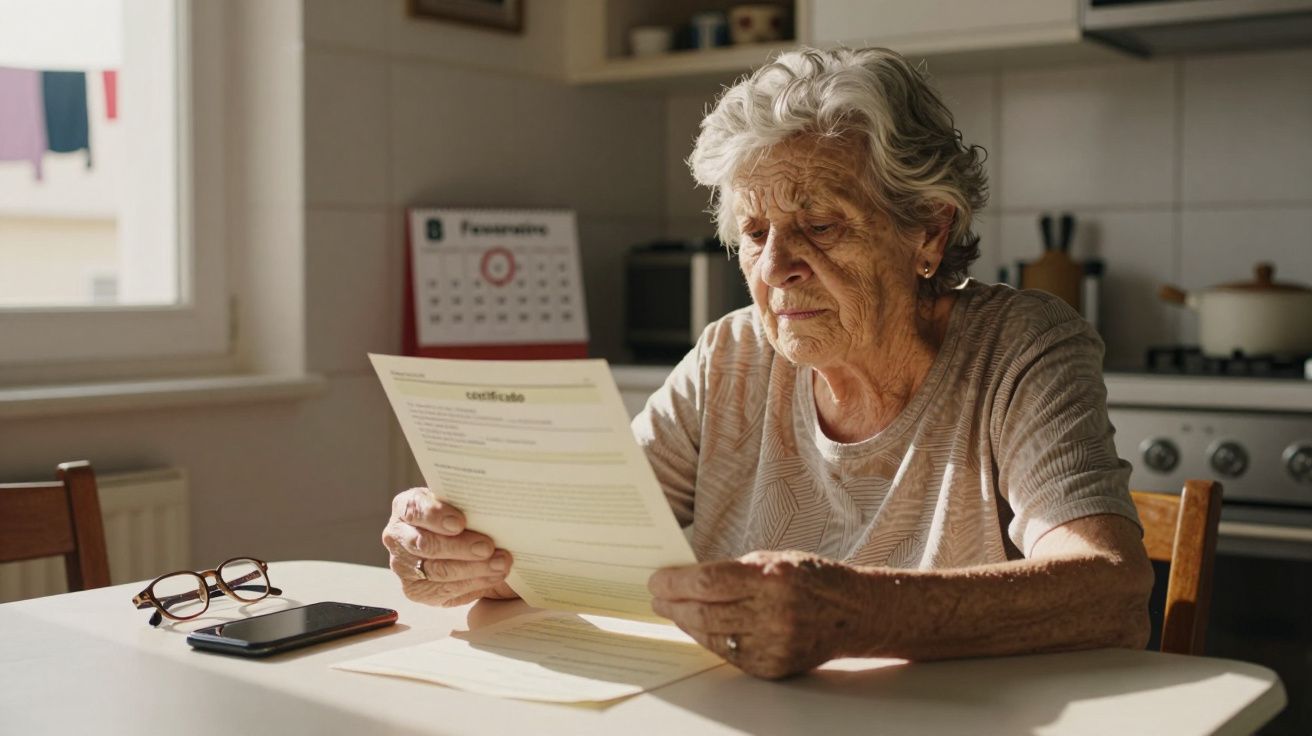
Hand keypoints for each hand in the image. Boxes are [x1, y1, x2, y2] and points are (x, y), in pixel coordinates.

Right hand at [382, 487, 517, 605]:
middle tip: (488, 547)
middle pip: (425, 544)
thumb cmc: (458, 515)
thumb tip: (487, 506)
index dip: (436, 515)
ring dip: (473, 568)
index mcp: (405, 507)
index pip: (414, 509)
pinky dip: (473, 583)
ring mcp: (402, 565)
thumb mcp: (457, 502)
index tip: (460, 522)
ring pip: (437, 571)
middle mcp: (397, 536)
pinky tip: (492, 576)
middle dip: (460, 547)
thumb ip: (464, 502)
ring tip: (500, 563)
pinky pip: (444, 590)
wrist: (453, 542)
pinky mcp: (415, 590)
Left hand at [648, 550, 861, 678]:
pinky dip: (708, 640)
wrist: (855, 613)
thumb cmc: (813, 579)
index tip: (657, 580)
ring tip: (672, 611)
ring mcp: (774, 644)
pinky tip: (698, 628)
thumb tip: (687, 580)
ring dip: (685, 623)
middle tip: (657, 597)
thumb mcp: (775, 560)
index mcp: (772, 578)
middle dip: (673, 605)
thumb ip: (733, 571)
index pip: (707, 582)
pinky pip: (728, 654)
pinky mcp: (773, 666)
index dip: (675, 583)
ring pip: (711, 636)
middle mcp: (773, 613)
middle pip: (704, 612)